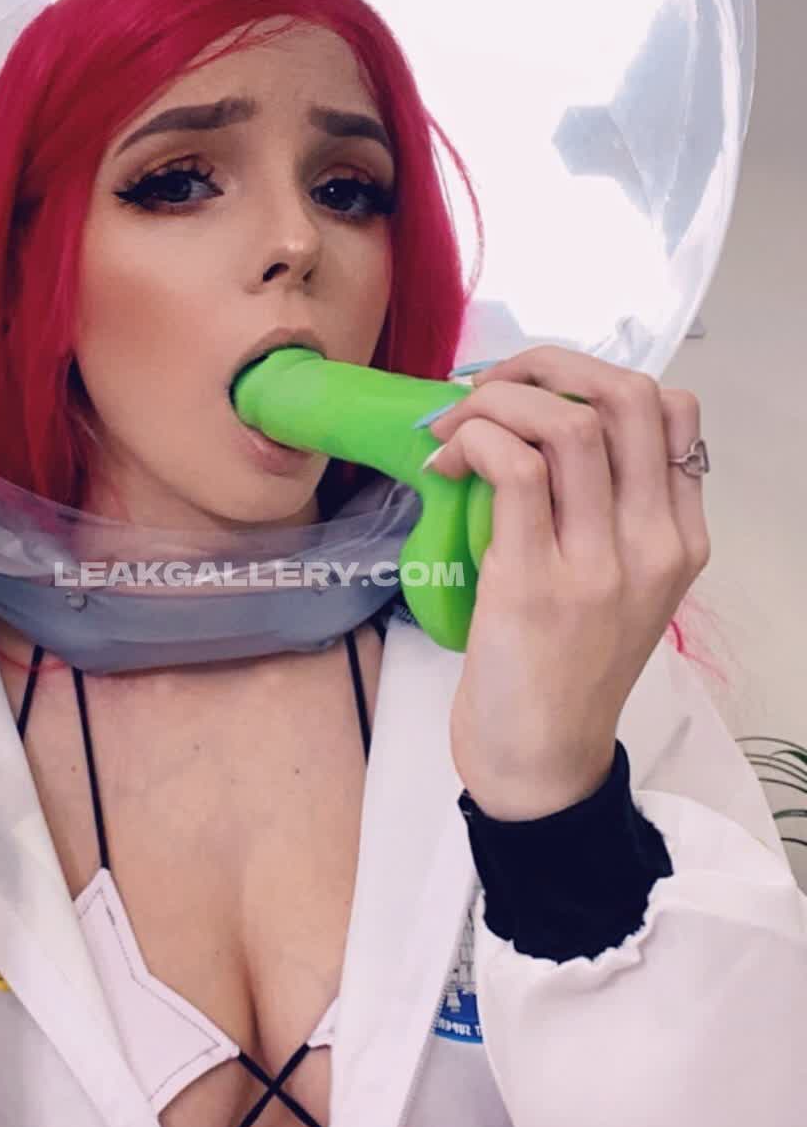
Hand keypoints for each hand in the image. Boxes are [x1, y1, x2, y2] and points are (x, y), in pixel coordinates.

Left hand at [423, 347, 709, 819]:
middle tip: (488, 386)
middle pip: (629, 396)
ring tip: (452, 428)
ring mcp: (600, 565)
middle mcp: (653, 544)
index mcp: (680, 539)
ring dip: (496, 400)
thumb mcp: (616, 588)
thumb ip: (606, 515)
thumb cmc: (563, 672)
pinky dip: (476, 442)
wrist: (541, 762)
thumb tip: (540, 427)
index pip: (673, 412)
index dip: (596, 379)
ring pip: (567, 423)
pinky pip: (516, 468)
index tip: (538, 395)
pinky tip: (446, 464)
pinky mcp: (536, 584)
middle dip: (547, 364)